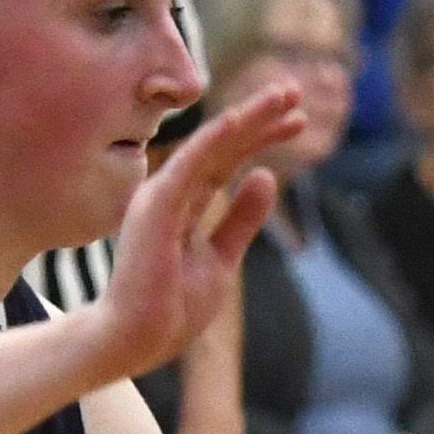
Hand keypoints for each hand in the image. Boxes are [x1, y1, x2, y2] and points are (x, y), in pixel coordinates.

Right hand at [88, 86, 304, 384]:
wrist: (134, 342)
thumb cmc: (171, 308)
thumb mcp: (220, 258)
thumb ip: (241, 219)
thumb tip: (266, 177)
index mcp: (183, 203)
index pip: (227, 160)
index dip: (261, 136)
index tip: (298, 121)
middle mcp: (169, 191)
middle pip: (222, 145)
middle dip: (260, 117)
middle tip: (295, 91)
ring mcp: (159, 196)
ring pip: (210, 146)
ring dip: (247, 118)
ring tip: (283, 95)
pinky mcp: (155, 208)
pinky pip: (189, 166)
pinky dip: (214, 140)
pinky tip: (242, 120)